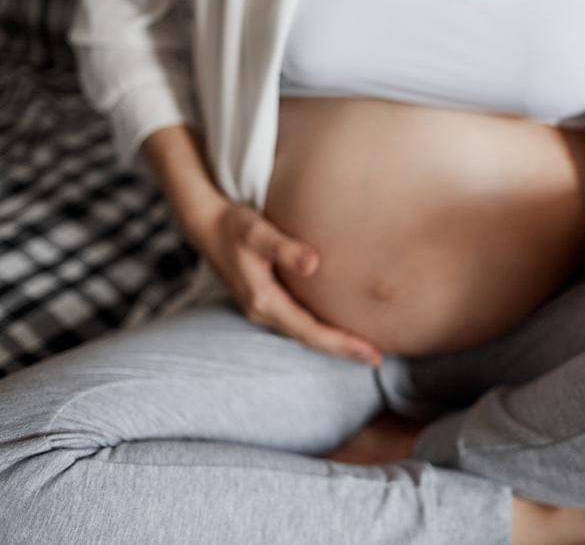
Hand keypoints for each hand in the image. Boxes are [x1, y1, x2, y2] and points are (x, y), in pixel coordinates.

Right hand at [190, 201, 382, 365]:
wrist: (206, 226)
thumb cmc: (234, 225)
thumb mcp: (257, 232)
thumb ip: (284, 247)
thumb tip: (313, 263)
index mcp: (264, 301)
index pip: (311, 332)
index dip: (342, 344)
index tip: (371, 354)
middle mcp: (263, 311)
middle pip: (310, 339)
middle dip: (343, 349)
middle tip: (378, 359)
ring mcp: (264, 308)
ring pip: (305, 332)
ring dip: (333, 341)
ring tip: (364, 347)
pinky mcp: (267, 300)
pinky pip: (300, 321)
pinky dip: (321, 328)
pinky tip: (338, 325)